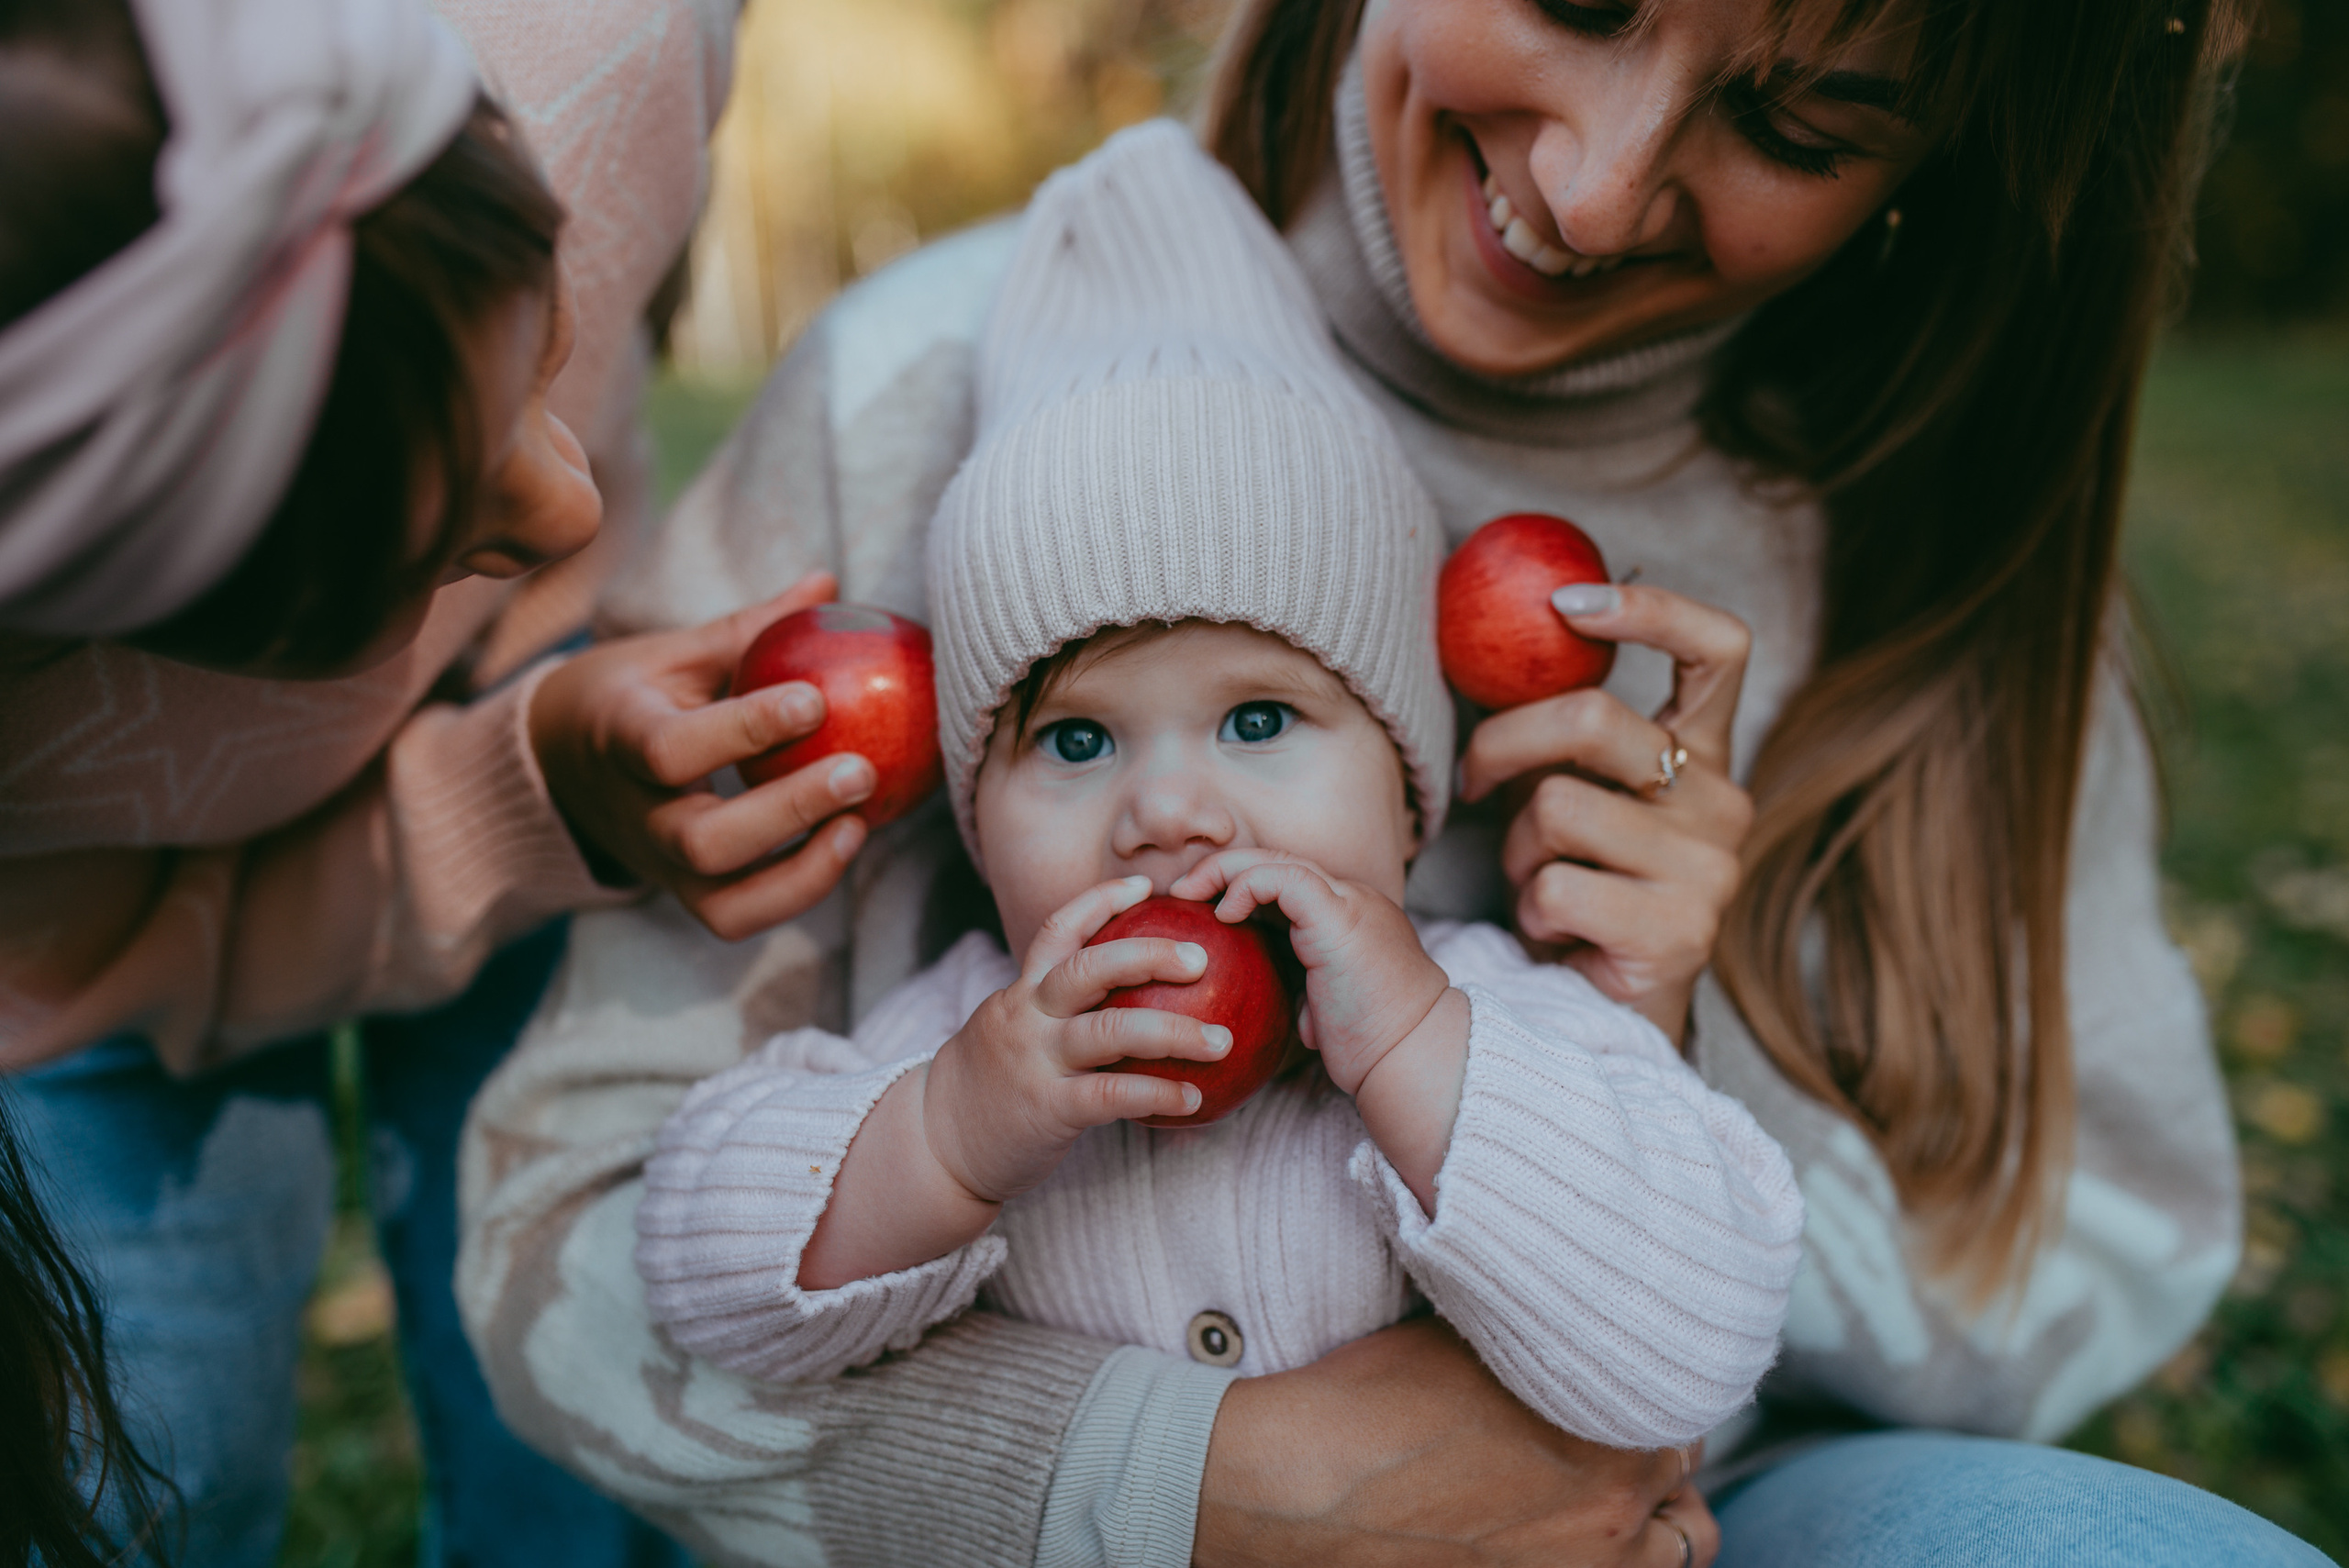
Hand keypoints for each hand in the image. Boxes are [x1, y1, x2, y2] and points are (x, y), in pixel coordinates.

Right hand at [529, 573, 874, 940]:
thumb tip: (828, 584)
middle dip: (789, 810)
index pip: (673, 749)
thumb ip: (749, 629)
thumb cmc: (634, 695)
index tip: (815, 698)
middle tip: (860, 770)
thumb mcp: (675, 655)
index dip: (746, 729)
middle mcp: (638, 812)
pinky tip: (847, 839)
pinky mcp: (685, 893)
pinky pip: (739, 917)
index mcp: (622, 735)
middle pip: (704, 841)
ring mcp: (661, 863)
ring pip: (724, 902)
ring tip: (860, 821)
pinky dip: (798, 891)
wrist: (559, 764)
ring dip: (803, 871)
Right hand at [923, 876, 1236, 1202]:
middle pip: (1090, 968)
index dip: (1102, 901)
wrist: (939, 1145)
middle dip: (1150, 955)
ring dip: (1175, 1031)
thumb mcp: (1016, 1031)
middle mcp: (1028, 1017)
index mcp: (1022, 992)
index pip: (1059, 929)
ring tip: (1222, 1040)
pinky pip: (1112, 1095)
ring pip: (1111, 1030)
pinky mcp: (1048, 1109)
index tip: (1147, 885)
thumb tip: (1135, 996)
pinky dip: (1158, 1093)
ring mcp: (1036, 1061)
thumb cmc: (996, 1084)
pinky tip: (1195, 1099)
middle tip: (1203, 958)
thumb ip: (1060, 1010)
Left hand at [1171, 850, 1450, 1095]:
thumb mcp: (1328, 1012)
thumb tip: (1285, 1012)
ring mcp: (1349, 902)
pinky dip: (1247, 885)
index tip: (1204, 910)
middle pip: (1279, 860)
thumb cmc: (1374, 1048)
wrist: (1412, 1056)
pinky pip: (1284, 878)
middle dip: (1225, 868)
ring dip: (1226, 870)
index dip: (1244, 885)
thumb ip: (1307, 995)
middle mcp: (1352, 899)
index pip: (1289, 881)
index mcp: (1349, 918)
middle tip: (1182, 892)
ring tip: (1189, 893)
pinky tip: (1225, 913)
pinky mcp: (1339, 916)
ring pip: (1278, 859)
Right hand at [1197, 1317, 1717, 1567]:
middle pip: (1683, 1491)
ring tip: (1599, 1493)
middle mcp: (1611, 1522)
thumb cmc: (1372, 1402)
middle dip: (1655, 1457)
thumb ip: (1550, 1341)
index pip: (1684, 1413)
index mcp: (1614, 1440)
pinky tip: (1545, 1527)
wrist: (1298, 1487)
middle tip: (1612, 1430)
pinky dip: (1594, 1555)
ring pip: (1669, 1554)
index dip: (1647, 1389)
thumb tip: (1572, 1316)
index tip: (1618, 1378)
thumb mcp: (1474, 1340)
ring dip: (1646, 1522)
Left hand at [1460, 584, 1754, 1043]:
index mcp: (1702, 755)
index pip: (1719, 648)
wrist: (1601, 1012)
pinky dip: (1531, 908)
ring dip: (1518, 848)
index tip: (1565, 603)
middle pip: (1591, 716)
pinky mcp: (1682, 932)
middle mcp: (1724, 803)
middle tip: (1470, 780)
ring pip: (1557, 806)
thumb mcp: (1566, 791)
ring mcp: (1711, 869)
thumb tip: (1484, 647)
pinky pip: (1558, 885)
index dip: (1650, 607)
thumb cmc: (1573, 887)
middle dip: (1502, 741)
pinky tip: (1557, 932)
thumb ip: (1555, 731)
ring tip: (1541, 884)